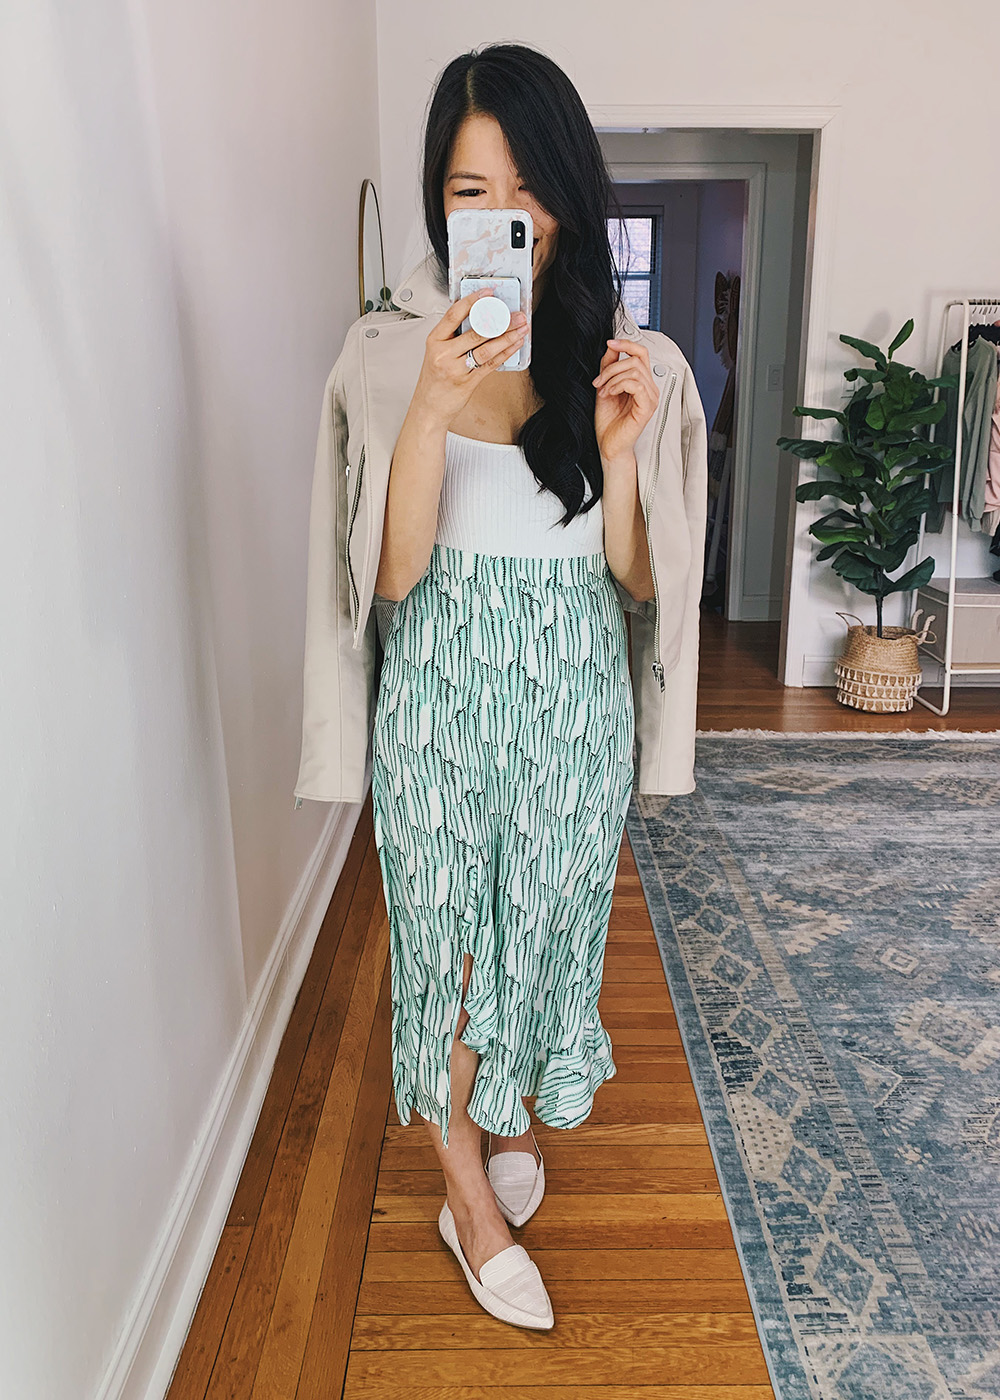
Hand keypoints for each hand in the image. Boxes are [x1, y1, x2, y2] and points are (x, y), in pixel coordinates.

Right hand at [411, 287, 527, 426]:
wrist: (429, 408)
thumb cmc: (434, 380)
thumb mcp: (436, 353)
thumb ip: (453, 336)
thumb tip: (479, 317)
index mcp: (434, 341)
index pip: (453, 314)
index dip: (472, 301)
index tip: (488, 293)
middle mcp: (444, 354)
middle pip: (475, 332)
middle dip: (500, 321)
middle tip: (516, 314)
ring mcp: (456, 369)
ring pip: (486, 349)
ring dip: (507, 337)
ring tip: (521, 329)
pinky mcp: (468, 382)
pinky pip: (490, 365)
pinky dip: (505, 353)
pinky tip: (514, 345)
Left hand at [592, 338, 658, 462]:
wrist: (608, 445)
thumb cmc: (609, 423)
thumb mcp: (605, 386)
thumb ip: (609, 366)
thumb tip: (611, 347)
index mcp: (642, 382)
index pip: (641, 353)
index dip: (626, 344)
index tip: (610, 343)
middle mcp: (649, 388)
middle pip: (636, 359)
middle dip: (612, 367)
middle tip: (599, 381)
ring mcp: (650, 397)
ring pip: (634, 370)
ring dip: (612, 378)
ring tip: (603, 391)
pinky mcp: (647, 407)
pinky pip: (636, 384)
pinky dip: (618, 385)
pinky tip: (610, 394)